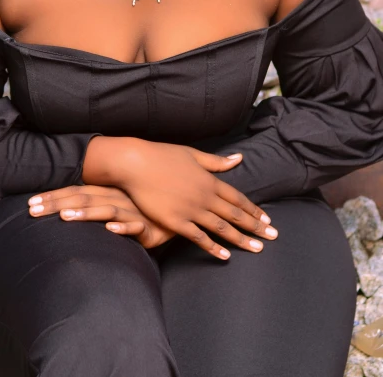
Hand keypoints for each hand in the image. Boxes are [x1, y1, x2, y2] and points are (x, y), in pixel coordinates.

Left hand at [28, 185, 175, 248]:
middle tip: (32, 210)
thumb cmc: (145, 210)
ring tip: (65, 218)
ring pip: (106, 210)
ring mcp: (133, 212)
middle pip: (83, 199)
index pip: (75, 192)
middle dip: (56, 204)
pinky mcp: (150, 228)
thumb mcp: (119, 204)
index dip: (53, 197)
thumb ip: (97, 203)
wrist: (178, 213)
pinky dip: (123, 228)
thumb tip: (67, 206)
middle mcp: (117, 199)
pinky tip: (111, 229)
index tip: (30, 203)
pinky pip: (135, 227)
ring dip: (86, 214)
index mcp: (108, 192)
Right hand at [107, 141, 277, 259]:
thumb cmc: (162, 155)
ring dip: (241, 239)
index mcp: (209, 180)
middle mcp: (204, 196)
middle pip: (235, 214)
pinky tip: (225, 256)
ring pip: (221, 228)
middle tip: (273, 237)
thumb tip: (238, 158)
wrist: (135, 163)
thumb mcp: (192, 154)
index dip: (253, 209)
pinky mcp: (176, 221)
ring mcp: (191, 210)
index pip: (237, 198)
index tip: (267, 219)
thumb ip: (216, 161)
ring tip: (257, 249)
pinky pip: (198, 237)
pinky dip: (213, 247)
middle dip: (256, 226)